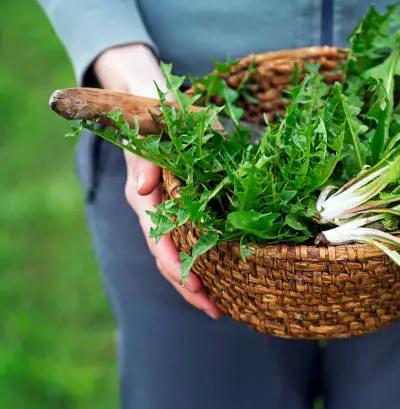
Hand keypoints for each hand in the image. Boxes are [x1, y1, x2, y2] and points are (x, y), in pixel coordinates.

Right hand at [93, 44, 221, 318]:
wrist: (149, 105)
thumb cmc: (156, 112)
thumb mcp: (153, 124)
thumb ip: (147, 154)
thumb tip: (144, 187)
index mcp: (144, 192)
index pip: (156, 235)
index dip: (173, 261)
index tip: (193, 282)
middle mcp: (152, 208)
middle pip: (165, 256)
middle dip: (188, 284)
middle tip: (214, 309)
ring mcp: (165, 211)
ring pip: (175, 256)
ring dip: (194, 283)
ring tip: (219, 308)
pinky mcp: (179, 210)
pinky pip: (186, 243)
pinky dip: (200, 264)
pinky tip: (220, 281)